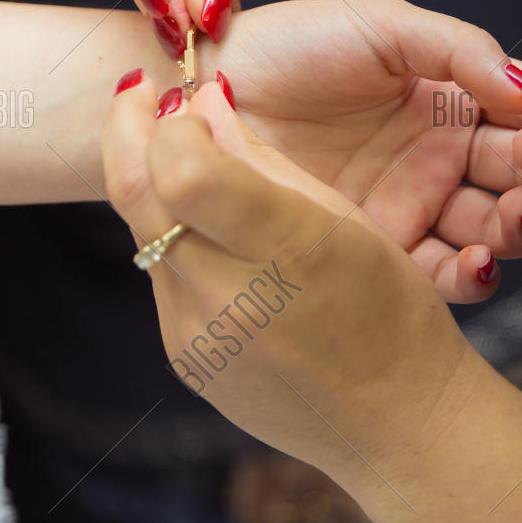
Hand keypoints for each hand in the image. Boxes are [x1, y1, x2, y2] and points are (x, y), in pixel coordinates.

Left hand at [101, 65, 477, 475]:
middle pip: (137, 196)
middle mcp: (228, 298)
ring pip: (146, 237)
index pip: (182, 168)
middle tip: (134, 96)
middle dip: (125, 133)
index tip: (175, 96)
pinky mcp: (185, 359)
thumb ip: (264, 163)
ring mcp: (197, 337)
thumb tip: (203, 105)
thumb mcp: (345, 222)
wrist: (396, 426)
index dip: (169, 122)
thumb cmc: (390, 312)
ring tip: (189, 165)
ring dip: (157, 192)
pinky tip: (213, 237)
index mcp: (286, 251)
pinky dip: (180, 245)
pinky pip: (164, 282)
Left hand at [192, 0, 521, 301]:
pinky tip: (477, 260)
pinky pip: (439, 276)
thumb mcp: (383, 27)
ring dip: (517, 224)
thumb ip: (461, 49)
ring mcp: (407, 209)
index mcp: (446, 100)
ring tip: (513, 211)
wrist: (204, 91)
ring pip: (490, 230)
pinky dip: (471, 275)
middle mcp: (435, 158)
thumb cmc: (287, 46)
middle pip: (519, 177)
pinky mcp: (371, 254)